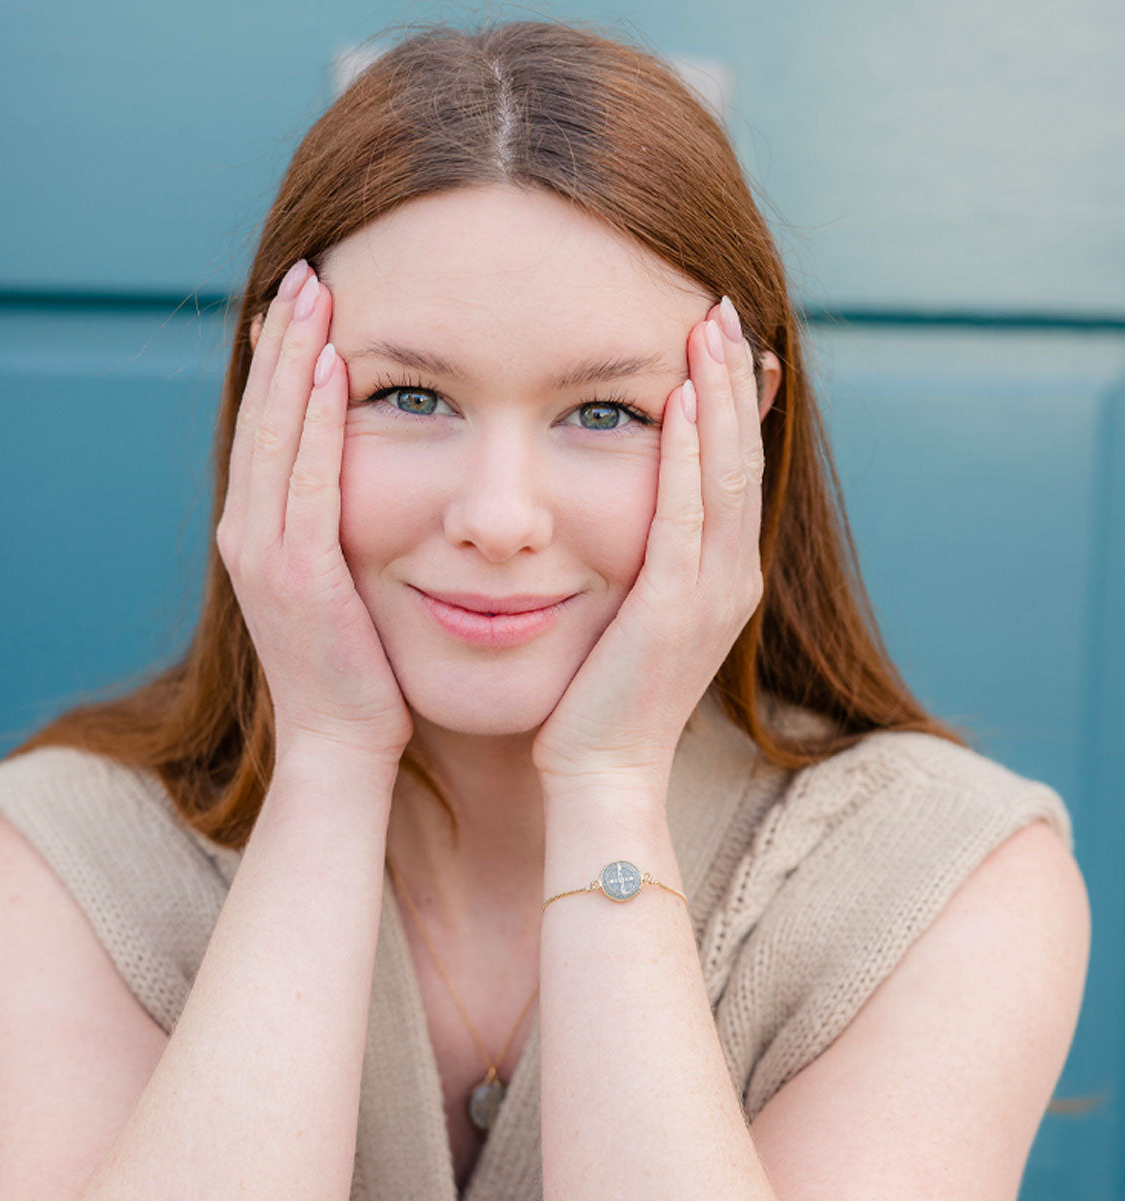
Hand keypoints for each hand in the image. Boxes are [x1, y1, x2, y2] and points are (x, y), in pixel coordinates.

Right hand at [216, 260, 413, 767]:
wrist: (342, 741)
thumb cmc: (359, 668)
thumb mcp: (344, 585)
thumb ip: (342, 529)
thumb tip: (374, 478)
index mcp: (262, 532)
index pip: (271, 427)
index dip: (282, 361)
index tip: (307, 300)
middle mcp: (250, 532)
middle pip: (263, 414)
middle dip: (284, 338)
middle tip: (306, 270)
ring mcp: (264, 551)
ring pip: (275, 432)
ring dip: (293, 357)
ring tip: (313, 289)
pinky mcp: (297, 573)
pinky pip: (305, 478)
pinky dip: (311, 418)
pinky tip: (330, 366)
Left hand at [532, 298, 763, 796]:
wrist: (599, 773)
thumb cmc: (598, 695)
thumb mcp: (631, 611)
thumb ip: (642, 552)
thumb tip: (623, 500)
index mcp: (720, 572)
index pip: (732, 466)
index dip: (729, 398)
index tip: (715, 332)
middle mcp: (731, 574)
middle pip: (741, 454)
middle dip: (731, 377)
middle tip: (722, 303)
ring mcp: (712, 592)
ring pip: (726, 473)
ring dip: (718, 395)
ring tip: (711, 323)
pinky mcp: (676, 608)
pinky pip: (685, 515)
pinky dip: (688, 455)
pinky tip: (678, 400)